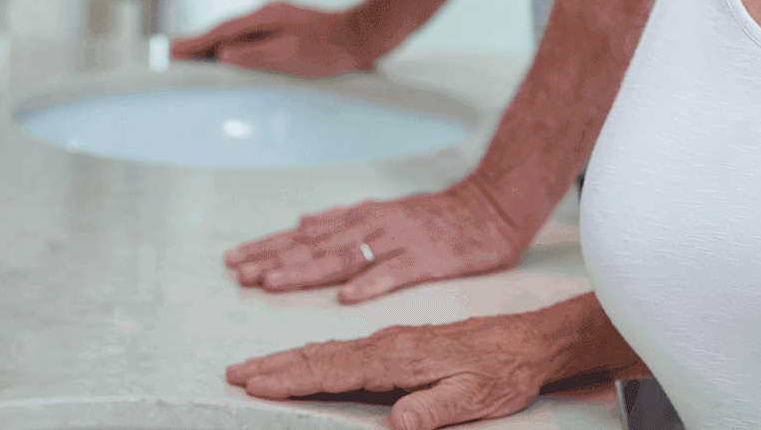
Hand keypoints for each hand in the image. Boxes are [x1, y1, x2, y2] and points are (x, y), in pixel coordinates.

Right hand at [168, 0, 379, 77]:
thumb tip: (223, 55)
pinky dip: (235, 46)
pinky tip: (235, 56)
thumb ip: (255, 54)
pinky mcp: (289, 29)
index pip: (221, 32)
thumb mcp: (290, 55)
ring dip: (216, 45)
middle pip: (225, 30)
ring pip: (238, 33)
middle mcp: (269, 15)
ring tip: (196, 58)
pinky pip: (251, 37)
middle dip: (199, 43)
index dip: (195, 44)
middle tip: (174, 55)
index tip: (171, 51)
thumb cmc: (332, 49)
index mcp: (265, 18)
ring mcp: (279, 20)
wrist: (365, 36)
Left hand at [226, 176, 527, 302]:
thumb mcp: (383, 211)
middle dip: (274, 259)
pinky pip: (395, 273)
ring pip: (344, 257)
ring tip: (273, 283)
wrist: (489, 207)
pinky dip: (371, 283)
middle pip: (315, 245)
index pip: (305, 235)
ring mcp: (397, 240)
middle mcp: (371, 226)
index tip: (235, 260)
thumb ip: (344, 221)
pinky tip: (349, 297)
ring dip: (307, 270)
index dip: (269, 247)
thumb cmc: (435, 217)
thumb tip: (303, 223)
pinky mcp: (425, 258)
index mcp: (360, 218)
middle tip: (239, 273)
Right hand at [227, 314, 553, 429]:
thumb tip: (394, 424)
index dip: (292, 378)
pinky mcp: (400, 342)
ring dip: (289, 358)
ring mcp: (393, 340)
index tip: (253, 383)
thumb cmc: (501, 373)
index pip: (334, 370)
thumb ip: (432, 411)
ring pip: (330, 349)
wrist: (528, 342)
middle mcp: (388, 343)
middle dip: (275, 366)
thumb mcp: (473, 398)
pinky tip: (305, 355)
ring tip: (255, 366)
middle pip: (321, 355)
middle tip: (233, 373)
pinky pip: (346, 348)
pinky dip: (315, 353)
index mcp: (399, 357)